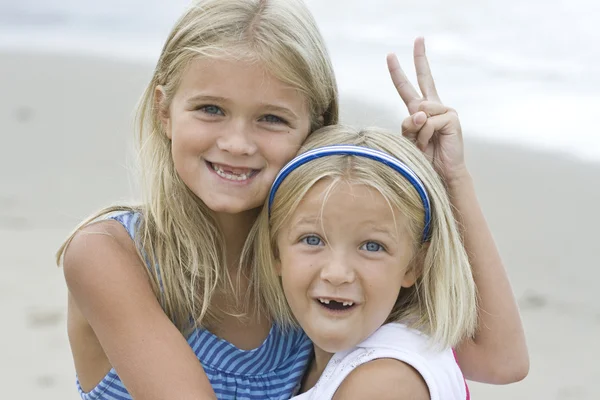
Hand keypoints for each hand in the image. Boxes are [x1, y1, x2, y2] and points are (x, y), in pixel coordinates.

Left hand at [387, 37, 467, 183]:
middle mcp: (433, 107)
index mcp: (420, 111)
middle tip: (418, 37)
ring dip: (417, 132)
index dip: (398, 72)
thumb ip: (408, 125)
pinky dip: (426, 135)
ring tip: (425, 144)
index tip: (390, 55)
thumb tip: (418, 112)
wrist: (441, 174)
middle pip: (425, 78)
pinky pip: (429, 122)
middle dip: (420, 57)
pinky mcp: (451, 118)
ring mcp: (444, 111)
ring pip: (419, 111)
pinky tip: (434, 143)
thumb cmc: (424, 159)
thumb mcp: (408, 141)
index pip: (408, 87)